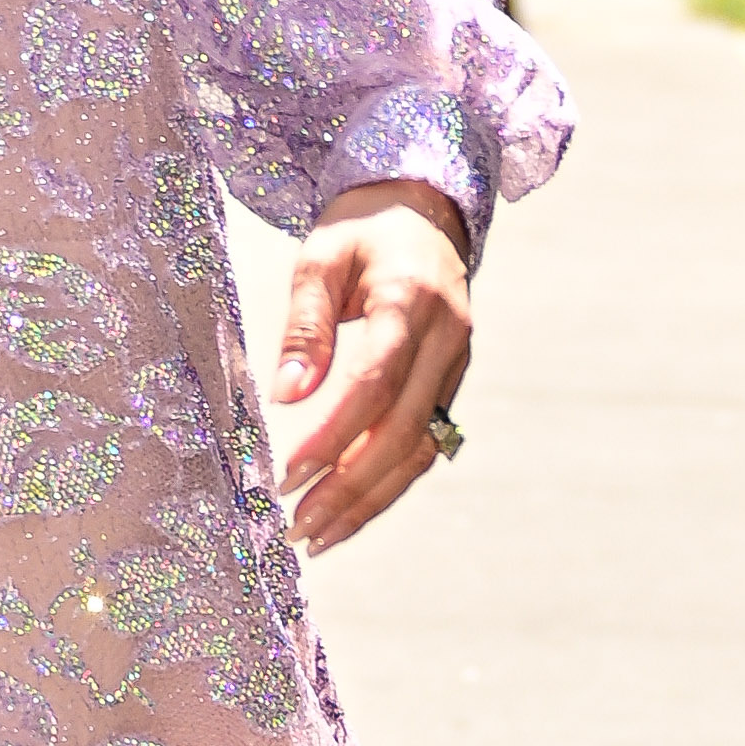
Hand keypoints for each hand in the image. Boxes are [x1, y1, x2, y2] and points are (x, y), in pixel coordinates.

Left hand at [268, 180, 470, 552]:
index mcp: (414, 302)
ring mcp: (457, 366)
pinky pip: (425, 442)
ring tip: (319, 536)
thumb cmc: (362, 228)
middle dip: (349, 488)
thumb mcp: (321, 256)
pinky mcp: (451, 383)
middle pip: (403, 431)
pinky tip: (350, 510)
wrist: (423, 209)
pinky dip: (388, 481)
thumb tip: (287, 394)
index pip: (375, 384)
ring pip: (421, 448)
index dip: (333, 436)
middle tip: (298, 528)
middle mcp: (449, 341)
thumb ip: (305, 324)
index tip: (289, 475)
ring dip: (370, 499)